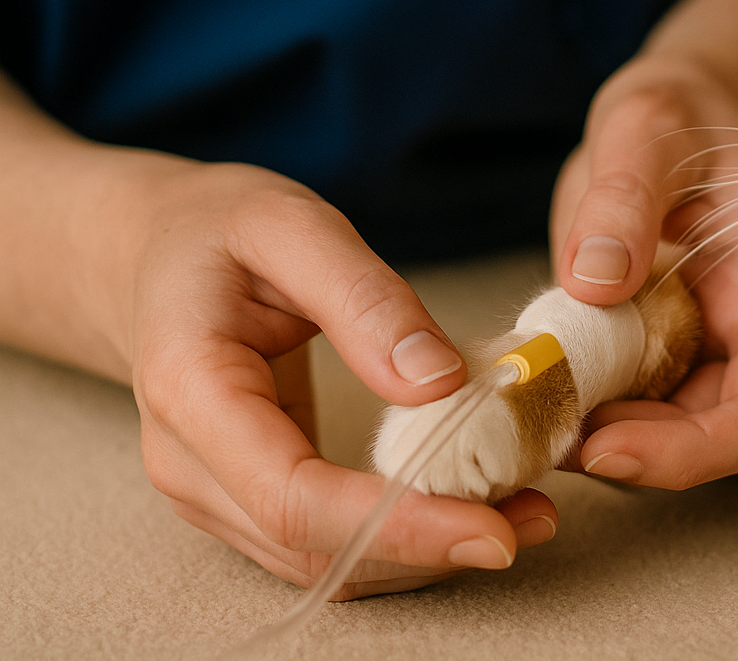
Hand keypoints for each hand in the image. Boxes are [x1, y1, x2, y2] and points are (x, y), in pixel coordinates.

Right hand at [113, 157, 558, 597]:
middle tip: (535, 521)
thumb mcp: (291, 225)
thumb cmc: (218, 229)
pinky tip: (471, 506)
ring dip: (423, 554)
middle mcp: (190, 464)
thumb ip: (364, 297)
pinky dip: (401, 538)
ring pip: (322, 563)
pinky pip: (325, 542)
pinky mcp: (246, 496)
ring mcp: (213, 491)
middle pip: (314, 547)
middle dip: (428, 548)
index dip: (398, 524)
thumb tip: (439, 382)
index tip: (491, 527)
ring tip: (524, 515)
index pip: (297, 496)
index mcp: (193, 391)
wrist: (151, 252)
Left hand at [550, 57, 737, 489]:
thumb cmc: (680, 107)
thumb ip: (624, 193)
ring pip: (658, 432)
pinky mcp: (648, 350)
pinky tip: (521, 378)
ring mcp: (698, 349)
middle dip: (632, 454)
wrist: (672, 111)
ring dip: (592, 436)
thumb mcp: (647, 125)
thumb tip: (593, 281)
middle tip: (541, 430)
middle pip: (711, 439)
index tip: (607, 447)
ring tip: (521, 404)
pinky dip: (569, 403)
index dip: (696, 452)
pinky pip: (616, 400)